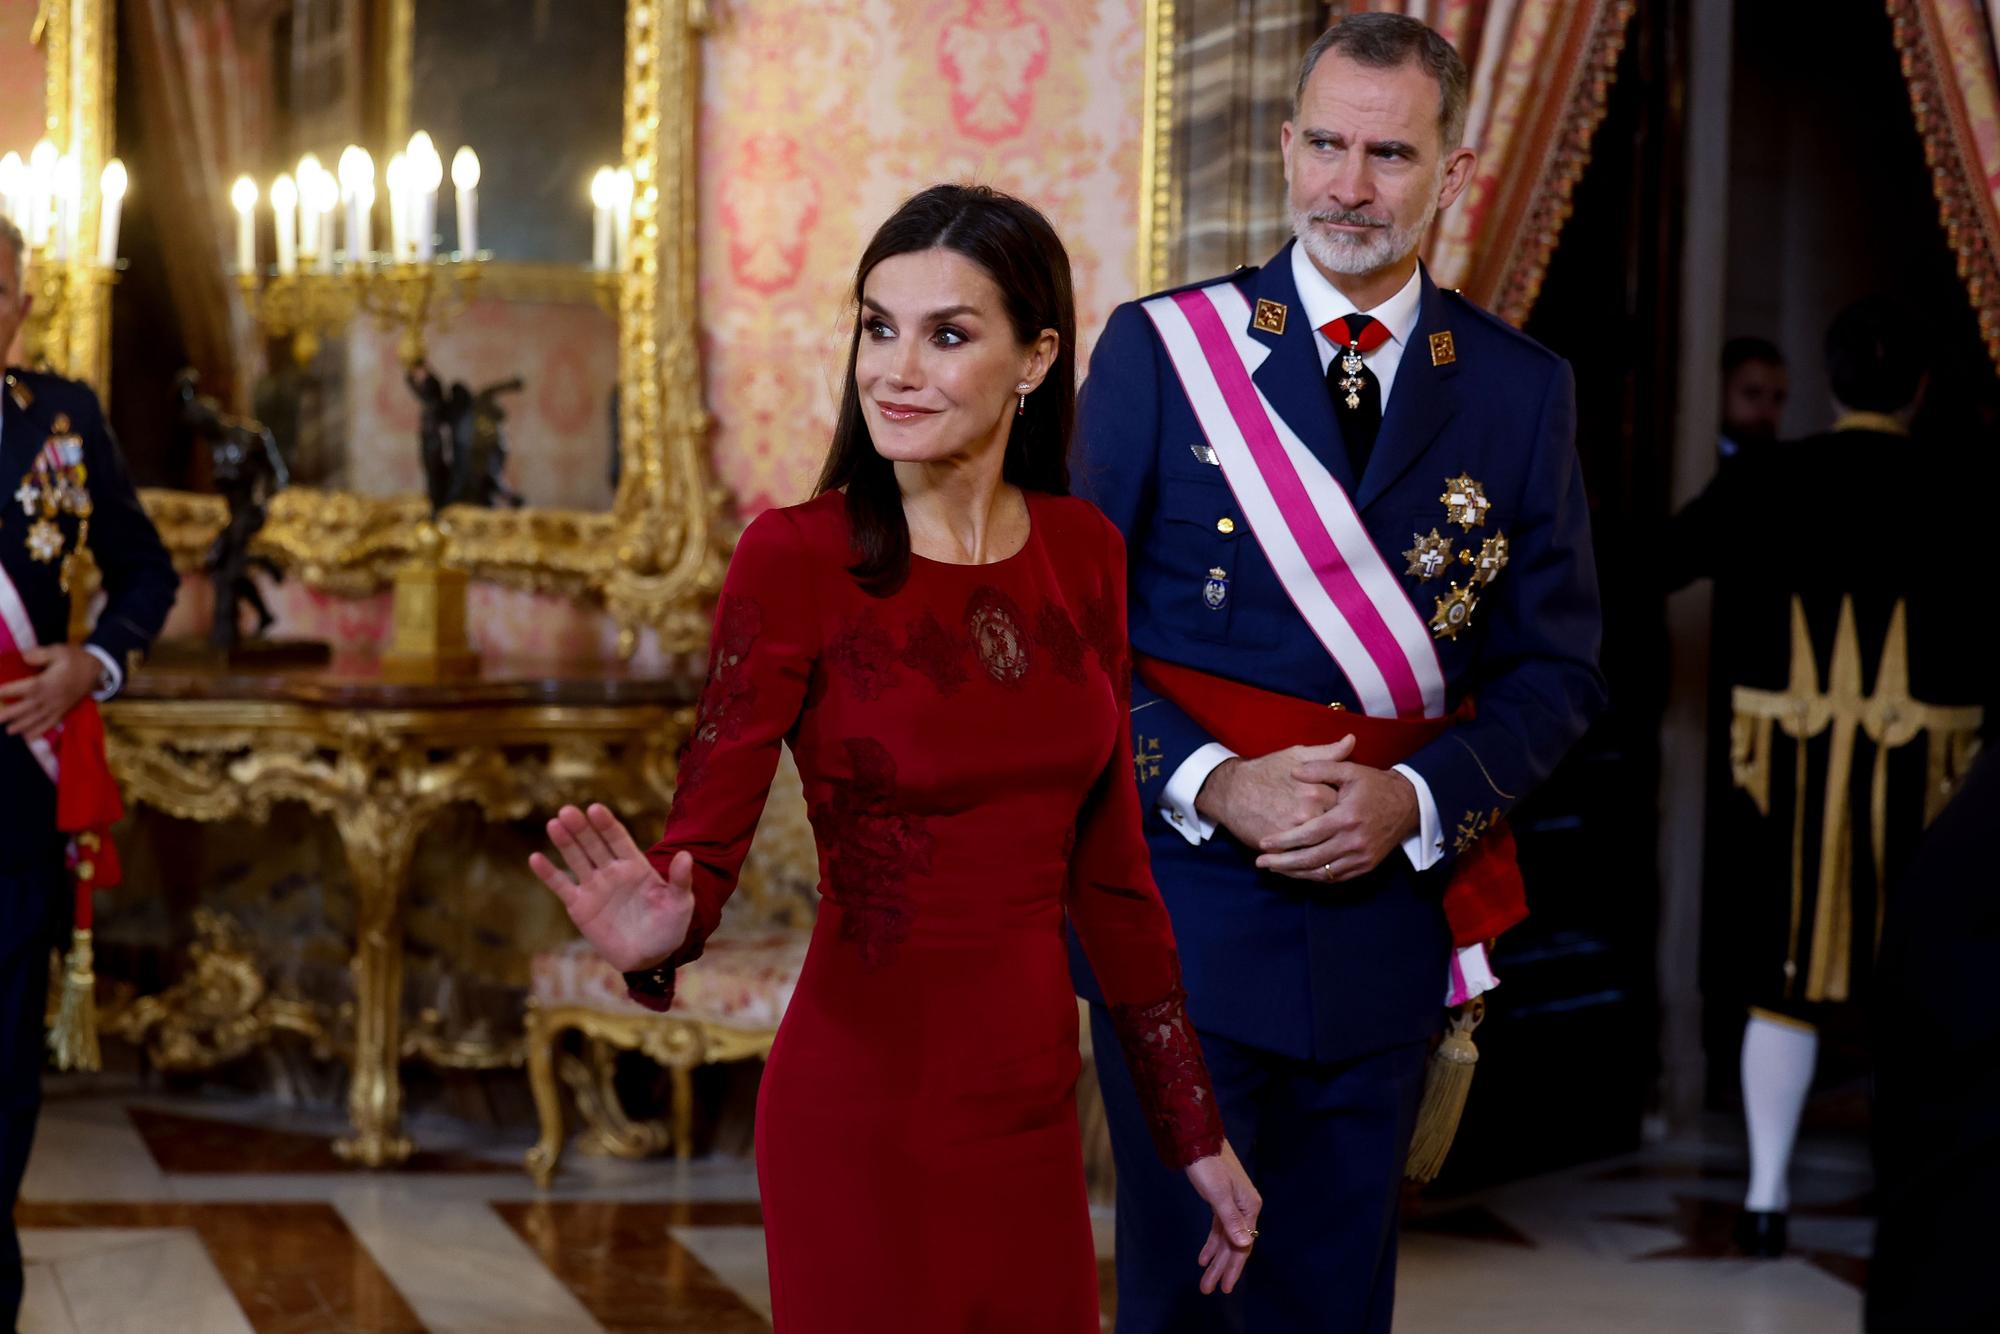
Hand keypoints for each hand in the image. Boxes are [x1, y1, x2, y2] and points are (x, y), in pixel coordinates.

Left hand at [0, 644, 101, 737]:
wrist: (96, 670)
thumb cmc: (75, 659)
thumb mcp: (59, 651)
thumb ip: (40, 654)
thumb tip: (24, 657)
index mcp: (46, 682)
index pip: (23, 688)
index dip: (7, 691)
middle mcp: (50, 697)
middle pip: (27, 707)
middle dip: (11, 714)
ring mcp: (57, 706)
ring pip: (38, 718)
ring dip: (23, 725)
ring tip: (9, 731)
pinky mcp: (63, 710)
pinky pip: (51, 723)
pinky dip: (40, 731)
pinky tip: (29, 736)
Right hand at [529, 803, 694, 971]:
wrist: (649, 957)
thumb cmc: (669, 927)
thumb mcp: (680, 904)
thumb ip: (680, 880)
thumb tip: (687, 856)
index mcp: (636, 866)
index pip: (618, 839)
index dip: (606, 824)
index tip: (595, 809)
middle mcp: (612, 871)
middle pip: (594, 844)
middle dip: (581, 828)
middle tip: (567, 811)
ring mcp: (594, 887)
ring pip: (576, 859)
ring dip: (565, 842)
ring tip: (553, 823)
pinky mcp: (580, 906)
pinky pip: (561, 886)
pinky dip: (548, 873)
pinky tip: (535, 858)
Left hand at [1186, 1140, 1260, 1294]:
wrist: (1198, 1140)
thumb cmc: (1208, 1166)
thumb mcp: (1218, 1194)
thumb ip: (1230, 1220)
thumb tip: (1245, 1244)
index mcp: (1249, 1208)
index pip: (1243, 1245)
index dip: (1234, 1268)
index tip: (1225, 1288)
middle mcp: (1245, 1209)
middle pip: (1234, 1245)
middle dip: (1222, 1268)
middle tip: (1209, 1289)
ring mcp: (1233, 1205)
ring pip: (1225, 1239)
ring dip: (1215, 1259)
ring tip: (1206, 1280)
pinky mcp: (1221, 1201)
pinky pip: (1219, 1228)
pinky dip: (1211, 1243)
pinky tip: (1203, 1257)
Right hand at [1194, 736, 1353, 848]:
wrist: (1230, 791)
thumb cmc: (1266, 770)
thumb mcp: (1297, 755)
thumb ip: (1328, 753)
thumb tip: (1351, 740)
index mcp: (1317, 790)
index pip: (1347, 805)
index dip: (1348, 807)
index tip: (1347, 807)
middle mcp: (1309, 813)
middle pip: (1336, 827)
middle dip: (1338, 827)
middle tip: (1336, 826)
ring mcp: (1294, 833)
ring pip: (1321, 845)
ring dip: (1326, 845)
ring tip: (1325, 840)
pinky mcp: (1280, 848)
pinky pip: (1302, 858)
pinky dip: (1309, 857)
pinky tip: (1312, 853)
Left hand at [1253, 750, 1417, 882]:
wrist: (1408, 804)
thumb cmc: (1375, 785)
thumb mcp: (1350, 770)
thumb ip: (1321, 768)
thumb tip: (1293, 772)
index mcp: (1346, 817)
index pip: (1308, 835)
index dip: (1284, 841)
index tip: (1263, 843)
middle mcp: (1353, 841)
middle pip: (1311, 859)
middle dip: (1283, 862)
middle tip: (1260, 862)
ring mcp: (1361, 857)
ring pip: (1322, 873)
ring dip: (1296, 873)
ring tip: (1274, 868)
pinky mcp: (1366, 866)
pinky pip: (1335, 877)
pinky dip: (1315, 877)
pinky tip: (1298, 872)